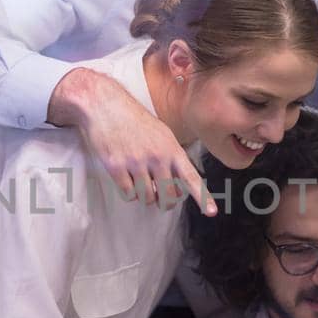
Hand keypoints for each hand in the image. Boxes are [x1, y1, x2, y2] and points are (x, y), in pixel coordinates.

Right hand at [48, 68, 212, 214]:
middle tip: (162, 199)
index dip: (202, 197)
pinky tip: (127, 178)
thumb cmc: (135, 121)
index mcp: (171, 148)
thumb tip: (176, 187)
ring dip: (145, 196)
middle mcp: (157, 157)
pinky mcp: (116, 167)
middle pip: (168, 196)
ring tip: (140, 181)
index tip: (211, 212)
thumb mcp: (162, 134)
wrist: (106, 105)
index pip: (190, 177)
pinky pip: (129, 195)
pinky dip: (129, 192)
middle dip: (166, 202)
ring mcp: (136, 162)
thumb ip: (171, 159)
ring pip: (147, 198)